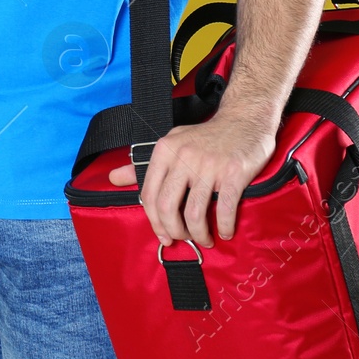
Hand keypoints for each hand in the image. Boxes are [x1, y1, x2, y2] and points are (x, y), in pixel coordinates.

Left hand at [106, 110, 277, 248]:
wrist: (244, 119)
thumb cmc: (206, 137)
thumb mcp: (171, 143)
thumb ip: (143, 164)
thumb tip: (113, 179)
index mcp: (165, 150)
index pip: (148, 194)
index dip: (154, 221)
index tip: (163, 235)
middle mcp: (183, 156)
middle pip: (167, 207)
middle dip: (174, 231)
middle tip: (183, 238)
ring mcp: (209, 165)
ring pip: (194, 213)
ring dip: (199, 234)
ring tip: (205, 239)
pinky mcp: (234, 173)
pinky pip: (225, 209)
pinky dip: (223, 227)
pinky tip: (224, 232)